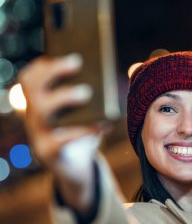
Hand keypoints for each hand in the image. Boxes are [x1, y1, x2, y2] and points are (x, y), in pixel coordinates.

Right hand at [19, 54, 99, 170]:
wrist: (80, 170)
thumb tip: (129, 71)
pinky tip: (102, 126)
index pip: (31, 78)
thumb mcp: (90, 113)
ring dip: (63, 97)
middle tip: (77, 63)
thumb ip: (99, 95)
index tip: (68, 53)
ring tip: (86, 93)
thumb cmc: (85, 134)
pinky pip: (60, 140)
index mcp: (42, 103)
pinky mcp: (48, 154)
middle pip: (32, 87)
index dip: (45, 64)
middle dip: (53, 71)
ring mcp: (38, 136)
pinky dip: (82, 131)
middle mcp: (35, 117)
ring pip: (41, 111)